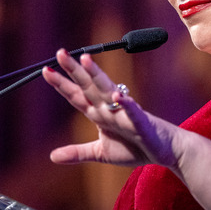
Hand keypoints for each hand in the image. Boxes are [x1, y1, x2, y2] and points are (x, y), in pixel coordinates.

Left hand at [41, 49, 179, 167]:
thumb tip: (52, 157)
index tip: (45, 70)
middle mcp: (110, 108)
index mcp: (99, 114)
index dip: (61, 84)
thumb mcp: (100, 153)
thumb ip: (78, 152)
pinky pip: (133, 112)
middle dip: (74, 70)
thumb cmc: (135, 148)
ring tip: (86, 60)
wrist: (165, 152)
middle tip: (60, 52)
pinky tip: (117, 95)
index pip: (77, 95)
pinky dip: (126, 104)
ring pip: (108, 91)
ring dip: (97, 76)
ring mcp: (125, 113)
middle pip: (89, 86)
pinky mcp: (141, 123)